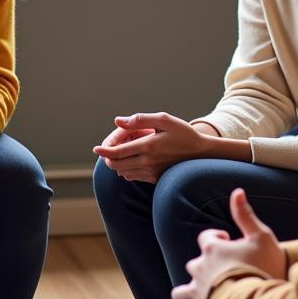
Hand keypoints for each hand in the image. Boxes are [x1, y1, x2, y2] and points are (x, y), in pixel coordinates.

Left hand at [92, 112, 214, 183]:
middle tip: (106, 150)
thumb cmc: (182, 133)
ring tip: (120, 152)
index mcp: (148, 146)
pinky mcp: (155, 179)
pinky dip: (126, 170)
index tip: (96, 149)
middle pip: (117, 165)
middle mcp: (148, 162)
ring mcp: (151, 172)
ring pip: (123, 172)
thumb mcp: (164, 120)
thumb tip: (118, 121)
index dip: (104, 151)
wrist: (201, 154)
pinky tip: (130, 161)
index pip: (118, 152)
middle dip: (108, 158)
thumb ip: (140, 119)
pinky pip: (133, 177)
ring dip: (117, 164)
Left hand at [171, 189, 286, 298]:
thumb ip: (245, 215)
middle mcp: (200, 268)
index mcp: (212, 249)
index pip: (206, 238)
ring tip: (204, 294)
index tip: (232, 243)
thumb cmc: (263, 268)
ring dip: (189, 291)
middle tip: (226, 271)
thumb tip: (237, 191)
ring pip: (182, 291)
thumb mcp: (260, 237)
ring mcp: (199, 291)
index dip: (218, 239)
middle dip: (205, 266)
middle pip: (193, 264)